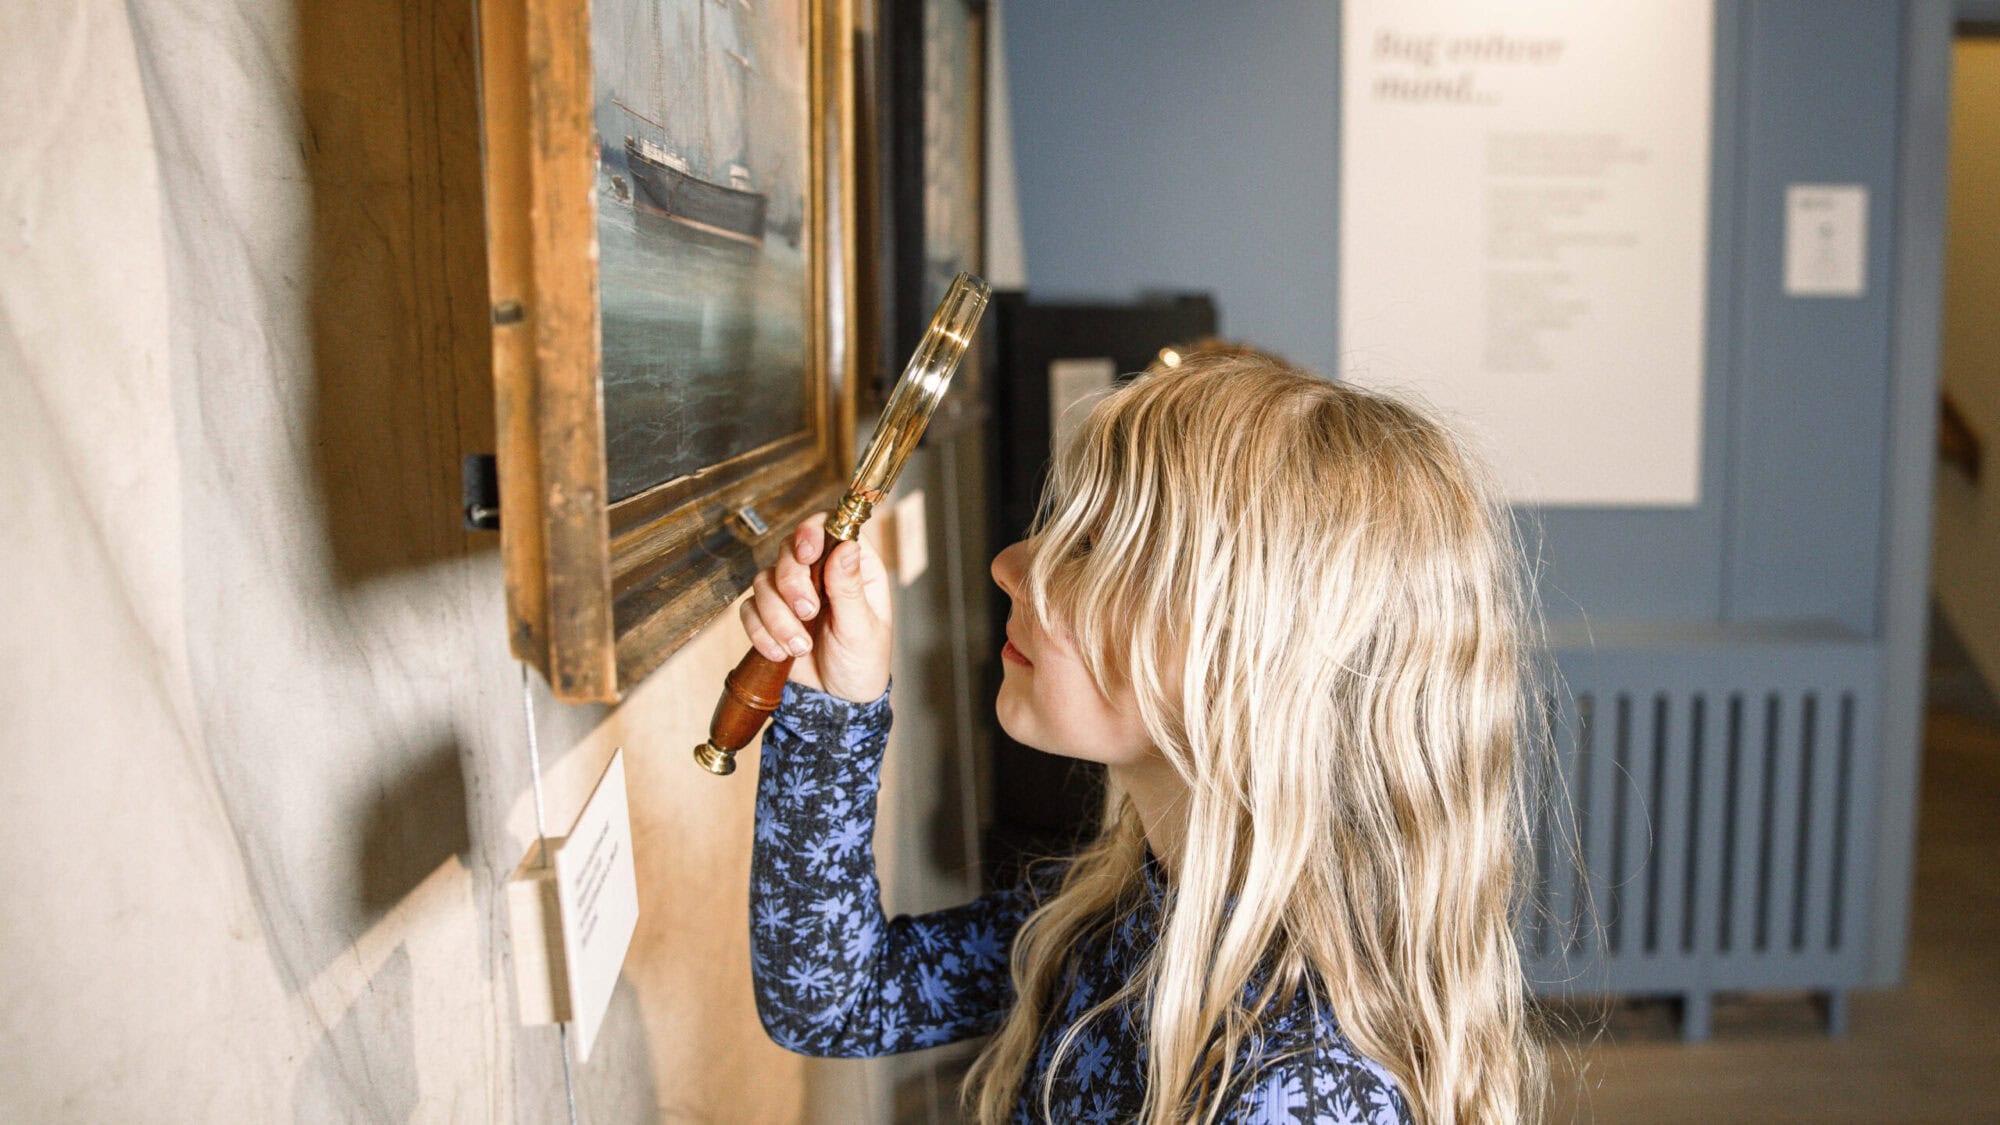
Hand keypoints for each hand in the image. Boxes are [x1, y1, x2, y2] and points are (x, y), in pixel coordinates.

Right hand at [739, 513, 893, 703]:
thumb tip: (846, 547)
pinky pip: (750, 610)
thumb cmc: (862, 663)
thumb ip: (850, 589)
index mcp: (853, 568)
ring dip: (777, 617)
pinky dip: (761, 632)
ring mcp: (792, 593)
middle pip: (789, 551)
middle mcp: (820, 573)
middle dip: (792, 584)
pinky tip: (780, 653)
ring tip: (799, 647)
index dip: (811, 532)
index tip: (806, 554)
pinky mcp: (770, 615)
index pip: (828, 528)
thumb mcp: (863, 629)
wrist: (836, 701)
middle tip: (807, 613)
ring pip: (764, 581)